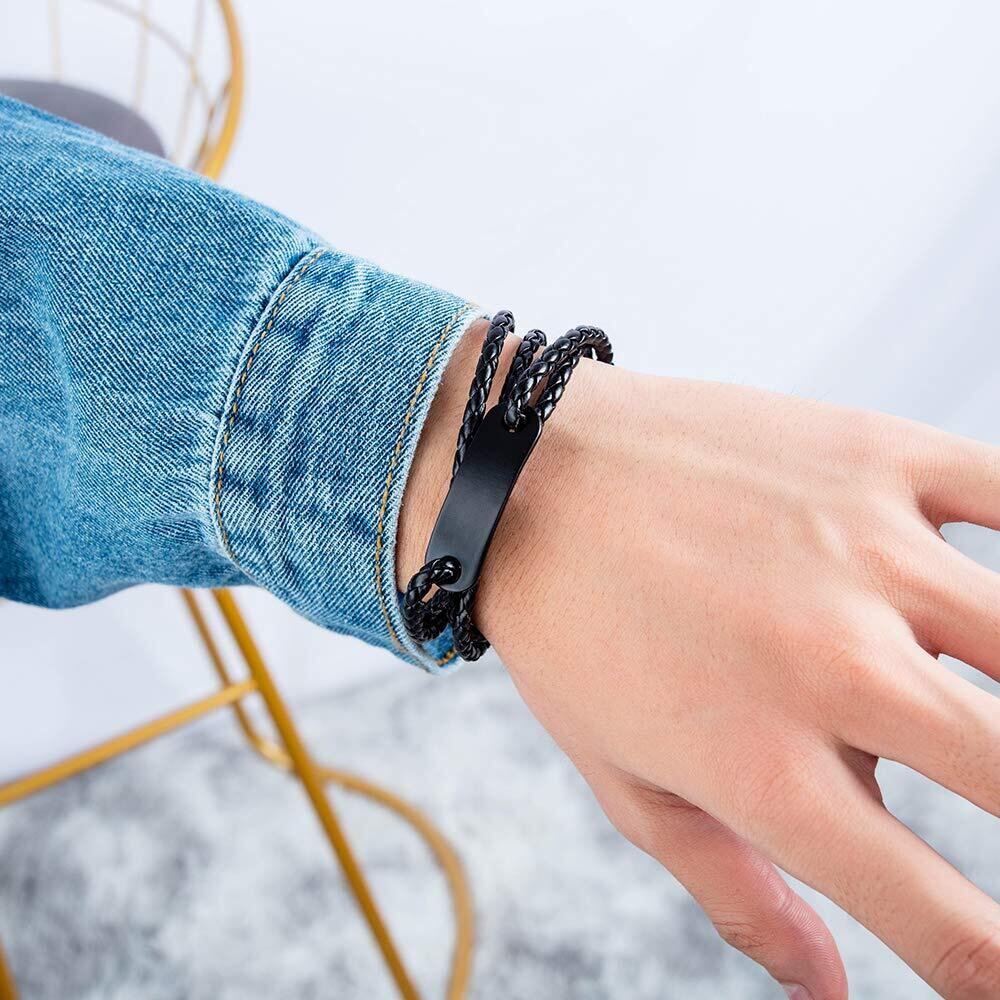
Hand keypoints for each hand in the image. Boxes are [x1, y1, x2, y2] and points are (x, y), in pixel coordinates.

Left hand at [399, 324, 999, 998]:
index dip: (996, 969)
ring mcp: (861, 552)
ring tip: (989, 711)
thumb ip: (734, 892)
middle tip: (995, 793)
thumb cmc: (568, 633)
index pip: (940, 919)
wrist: (525, 480)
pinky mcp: (871, 458)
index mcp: (764, 771)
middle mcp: (830, 667)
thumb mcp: (625, 783)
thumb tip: (827, 991)